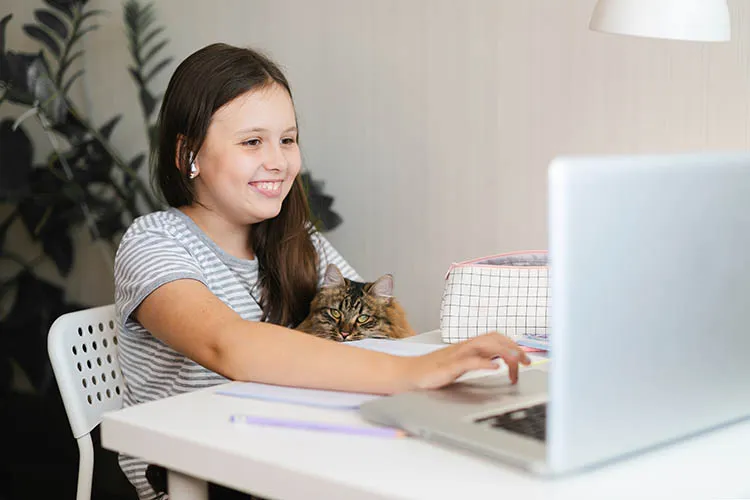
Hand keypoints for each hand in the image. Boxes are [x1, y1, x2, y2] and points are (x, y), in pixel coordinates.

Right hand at [398, 333, 530, 391]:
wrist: (408, 374)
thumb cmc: (433, 371)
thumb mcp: (461, 363)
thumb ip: (479, 358)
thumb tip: (500, 358)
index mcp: (468, 346)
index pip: (496, 338)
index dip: (513, 345)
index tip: (525, 360)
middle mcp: (464, 347)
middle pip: (494, 338)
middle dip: (514, 347)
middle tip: (527, 362)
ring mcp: (456, 355)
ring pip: (484, 344)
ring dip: (503, 351)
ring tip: (517, 361)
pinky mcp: (448, 366)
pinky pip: (468, 361)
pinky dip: (483, 362)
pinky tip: (494, 367)